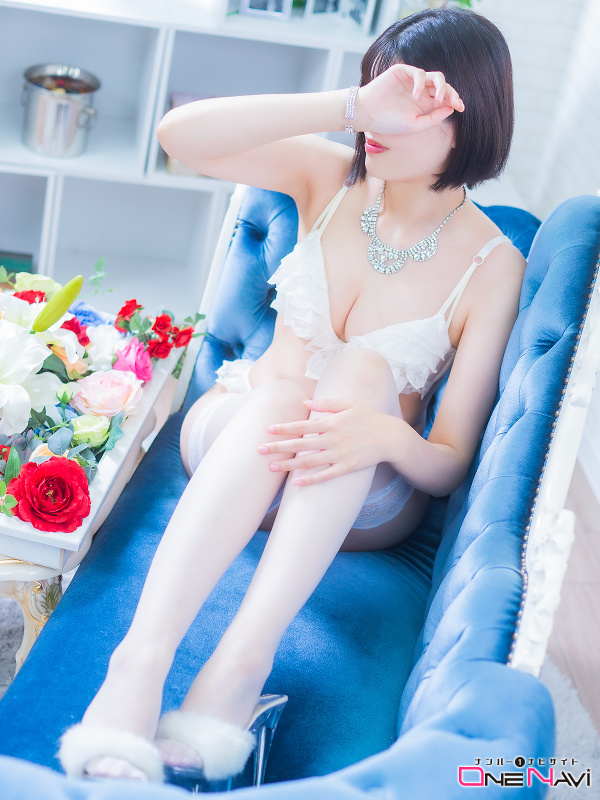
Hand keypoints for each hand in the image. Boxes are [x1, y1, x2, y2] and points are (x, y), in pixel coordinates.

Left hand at [256, 397, 389, 485]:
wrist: (391, 437)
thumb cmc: (369, 417)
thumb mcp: (349, 404)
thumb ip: (326, 402)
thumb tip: (306, 401)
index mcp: (332, 422)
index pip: (302, 425)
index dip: (284, 428)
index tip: (268, 430)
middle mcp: (333, 438)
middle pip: (300, 444)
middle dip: (278, 447)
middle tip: (259, 450)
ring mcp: (340, 454)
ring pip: (309, 462)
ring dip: (288, 465)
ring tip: (271, 467)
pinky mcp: (347, 467)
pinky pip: (326, 475)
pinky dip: (311, 480)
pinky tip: (296, 483)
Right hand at [354, 63, 463, 135]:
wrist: (367, 115)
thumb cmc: (388, 123)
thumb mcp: (414, 125)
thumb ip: (433, 119)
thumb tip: (451, 109)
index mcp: (424, 103)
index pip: (444, 98)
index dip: (454, 101)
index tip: (461, 108)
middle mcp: (420, 90)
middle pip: (442, 86)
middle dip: (451, 93)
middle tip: (454, 102)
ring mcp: (412, 80)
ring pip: (434, 77)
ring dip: (441, 86)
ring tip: (438, 99)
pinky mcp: (403, 72)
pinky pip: (418, 73)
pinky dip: (420, 83)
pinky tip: (416, 96)